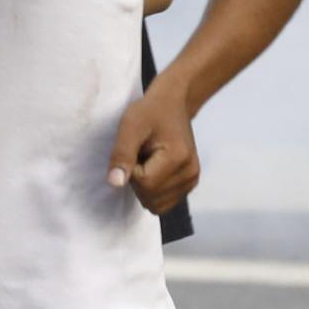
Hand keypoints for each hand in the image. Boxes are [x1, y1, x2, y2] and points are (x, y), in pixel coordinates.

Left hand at [109, 85, 202, 212]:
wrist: (173, 104)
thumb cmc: (150, 111)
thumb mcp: (130, 126)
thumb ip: (122, 154)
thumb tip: (116, 184)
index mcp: (179, 158)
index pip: (144, 183)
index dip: (132, 169)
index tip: (136, 149)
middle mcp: (191, 173)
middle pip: (150, 197)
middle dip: (138, 180)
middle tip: (142, 154)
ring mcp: (192, 181)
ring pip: (156, 204)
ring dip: (145, 187)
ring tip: (149, 161)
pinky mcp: (190, 184)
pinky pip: (163, 203)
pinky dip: (153, 191)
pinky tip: (156, 169)